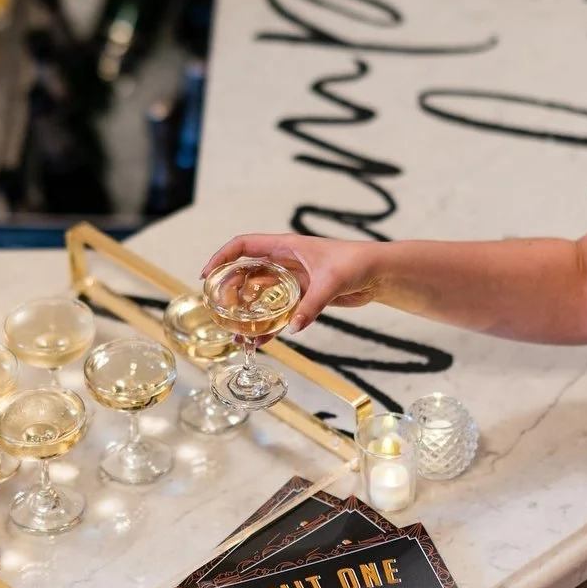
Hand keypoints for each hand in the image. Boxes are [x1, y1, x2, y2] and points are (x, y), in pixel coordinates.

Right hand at [201, 233, 381, 333]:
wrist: (379, 273)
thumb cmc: (356, 263)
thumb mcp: (331, 281)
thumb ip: (311, 304)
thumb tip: (294, 327)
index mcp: (285, 247)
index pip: (243, 246)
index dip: (222, 258)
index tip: (207, 275)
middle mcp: (285, 261)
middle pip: (247, 273)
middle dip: (231, 292)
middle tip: (220, 312)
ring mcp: (293, 280)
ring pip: (262, 295)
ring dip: (249, 313)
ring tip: (237, 333)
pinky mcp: (303, 296)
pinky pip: (280, 310)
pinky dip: (270, 325)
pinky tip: (263, 341)